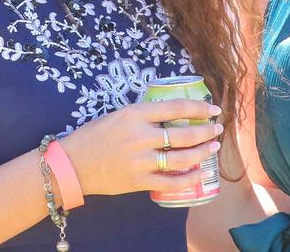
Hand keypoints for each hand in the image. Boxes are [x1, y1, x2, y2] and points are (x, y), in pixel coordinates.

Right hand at [59, 99, 222, 197]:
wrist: (72, 164)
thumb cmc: (95, 136)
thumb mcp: (119, 115)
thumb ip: (145, 115)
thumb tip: (175, 114)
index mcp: (135, 114)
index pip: (176, 108)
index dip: (199, 108)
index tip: (213, 109)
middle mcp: (140, 137)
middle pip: (184, 134)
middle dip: (206, 131)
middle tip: (216, 128)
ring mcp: (140, 161)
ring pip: (181, 158)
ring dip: (202, 152)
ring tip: (212, 147)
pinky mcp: (138, 181)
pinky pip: (171, 182)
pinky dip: (189, 178)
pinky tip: (200, 172)